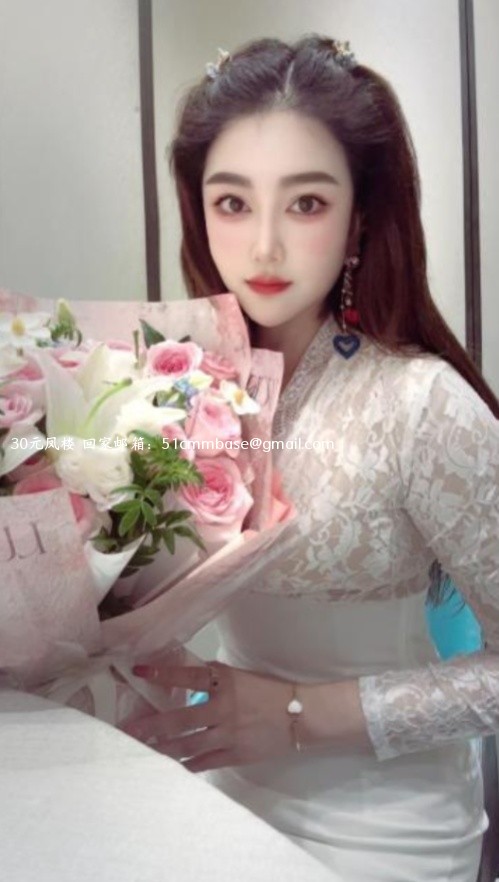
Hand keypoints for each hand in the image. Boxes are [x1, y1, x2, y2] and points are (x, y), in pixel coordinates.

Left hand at [123, 660, 296, 772]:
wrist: (298, 714)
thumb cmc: (267, 690)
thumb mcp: (239, 676)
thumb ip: (213, 679)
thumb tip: (183, 681)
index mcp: (225, 681)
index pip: (188, 675)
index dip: (163, 673)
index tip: (139, 670)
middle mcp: (223, 707)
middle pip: (180, 718)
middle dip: (151, 725)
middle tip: (127, 729)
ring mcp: (228, 733)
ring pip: (188, 744)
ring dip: (162, 749)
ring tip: (139, 751)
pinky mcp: (235, 754)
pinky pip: (204, 762)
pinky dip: (185, 766)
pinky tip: (168, 769)